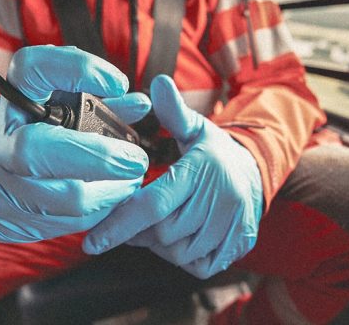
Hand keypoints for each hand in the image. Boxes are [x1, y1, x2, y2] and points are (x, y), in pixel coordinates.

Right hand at [0, 45, 150, 241]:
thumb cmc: (33, 133)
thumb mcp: (59, 108)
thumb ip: (101, 104)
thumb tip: (141, 104)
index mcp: (14, 100)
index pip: (34, 69)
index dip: (80, 71)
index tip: (119, 84)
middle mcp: (4, 141)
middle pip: (39, 150)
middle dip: (100, 158)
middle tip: (137, 160)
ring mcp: (7, 185)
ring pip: (68, 198)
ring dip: (113, 190)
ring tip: (132, 179)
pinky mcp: (20, 221)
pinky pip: (75, 222)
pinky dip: (103, 209)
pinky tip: (114, 196)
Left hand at [83, 75, 262, 278]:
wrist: (255, 172)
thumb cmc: (213, 152)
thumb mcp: (195, 128)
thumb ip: (173, 111)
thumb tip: (158, 82)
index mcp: (202, 170)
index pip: (154, 203)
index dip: (120, 224)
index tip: (92, 242)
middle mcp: (221, 199)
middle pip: (163, 232)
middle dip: (140, 232)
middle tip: (134, 219)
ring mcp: (233, 224)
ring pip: (180, 252)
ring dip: (161, 245)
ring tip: (158, 226)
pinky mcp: (239, 244)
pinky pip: (199, 265)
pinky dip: (183, 258)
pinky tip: (180, 238)